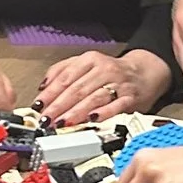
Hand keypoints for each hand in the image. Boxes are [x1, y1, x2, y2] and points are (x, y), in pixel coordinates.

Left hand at [39, 49, 170, 125]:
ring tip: (63, 123)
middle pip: (77, 89)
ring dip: (76, 112)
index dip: (50, 93)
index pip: (65, 77)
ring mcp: (118, 83)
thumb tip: (43, 86)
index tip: (38, 106)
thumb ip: (63, 71)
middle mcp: (104, 70)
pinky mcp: (130, 97)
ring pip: (93, 98)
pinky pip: (116, 106)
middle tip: (47, 119)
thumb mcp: (86, 63)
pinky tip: (91, 120)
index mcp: (90, 60)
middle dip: (59, 106)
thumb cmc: (111, 71)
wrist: (144, 72)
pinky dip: (103, 113)